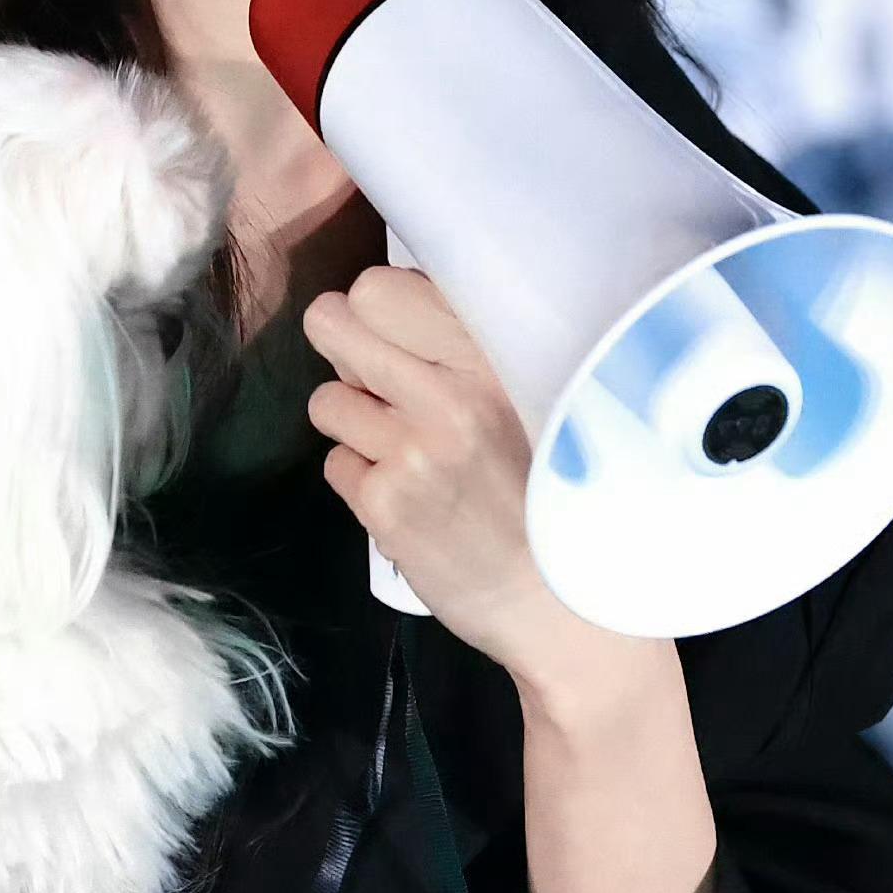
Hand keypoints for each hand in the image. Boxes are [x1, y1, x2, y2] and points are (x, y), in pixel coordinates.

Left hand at [301, 265, 660, 697]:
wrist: (565, 606)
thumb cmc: (549, 490)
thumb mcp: (532, 396)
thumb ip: (465, 348)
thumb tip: (382, 304)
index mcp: (494, 355)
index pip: (381, 286)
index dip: (376, 309)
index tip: (397, 335)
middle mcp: (452, 394)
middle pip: (333, 324)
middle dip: (342, 347)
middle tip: (373, 377)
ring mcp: (413, 452)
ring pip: (327, 400)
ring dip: (355, 422)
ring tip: (409, 450)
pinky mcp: (384, 506)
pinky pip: (337, 464)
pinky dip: (364, 479)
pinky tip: (412, 498)